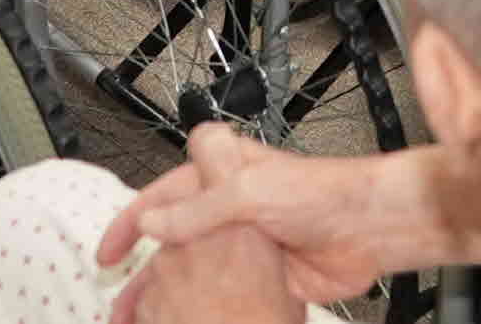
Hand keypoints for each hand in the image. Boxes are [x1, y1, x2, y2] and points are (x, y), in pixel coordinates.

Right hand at [103, 128, 473, 312]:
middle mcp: (229, 204)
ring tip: (141, 319)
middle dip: (143, 266)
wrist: (370, 230)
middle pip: (173, 234)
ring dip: (168, 291)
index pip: (163, 192)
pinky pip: (222, 290)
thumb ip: (199, 208)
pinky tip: (187, 320)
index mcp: (221, 171)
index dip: (132, 219)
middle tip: (118, 297)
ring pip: (195, 267)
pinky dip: (202, 305)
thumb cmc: (323, 192)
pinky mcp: (262, 272)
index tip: (111, 250)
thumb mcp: (250, 192)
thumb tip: (154, 223)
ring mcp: (245, 240)